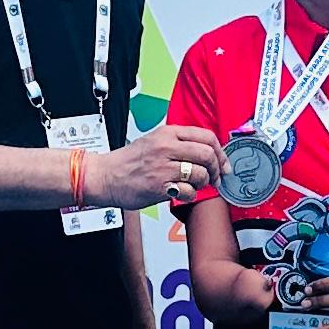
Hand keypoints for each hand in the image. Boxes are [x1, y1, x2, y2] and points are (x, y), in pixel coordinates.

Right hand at [93, 124, 225, 209]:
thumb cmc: (130, 161)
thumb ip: (180, 143)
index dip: (221, 152)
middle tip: (215, 177)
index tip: (223, 163)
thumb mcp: (155, 140)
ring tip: (195, 185)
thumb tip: (209, 152)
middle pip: (208, 155)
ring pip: (201, 174)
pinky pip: (189, 192)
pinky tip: (181, 192)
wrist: (105, 176)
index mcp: (168, 133)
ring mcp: (163, 167)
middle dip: (217, 169)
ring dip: (203, 183)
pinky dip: (190, 195)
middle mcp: (166, 147)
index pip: (207, 136)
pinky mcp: (160, 187)